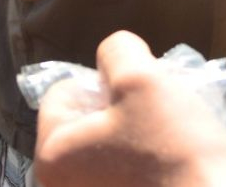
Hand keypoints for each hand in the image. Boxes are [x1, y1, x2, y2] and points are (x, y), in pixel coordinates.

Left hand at [35, 31, 225, 186]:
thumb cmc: (172, 149)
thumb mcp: (141, 78)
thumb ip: (117, 52)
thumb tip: (112, 55)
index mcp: (52, 156)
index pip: (63, 92)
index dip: (103, 80)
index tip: (139, 94)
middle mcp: (61, 186)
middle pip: (86, 122)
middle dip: (121, 109)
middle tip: (158, 114)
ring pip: (109, 148)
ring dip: (138, 135)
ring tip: (171, 138)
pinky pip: (126, 175)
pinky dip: (146, 165)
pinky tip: (173, 164)